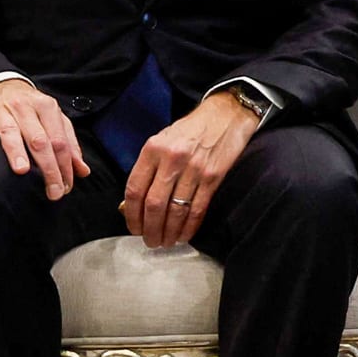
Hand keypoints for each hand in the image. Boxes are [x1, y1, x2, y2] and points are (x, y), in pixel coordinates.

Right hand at [0, 79, 89, 199]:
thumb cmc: (31, 109)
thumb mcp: (54, 119)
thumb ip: (69, 144)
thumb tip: (83, 171)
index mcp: (47, 107)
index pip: (59, 140)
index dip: (65, 166)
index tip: (66, 187)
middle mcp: (25, 107)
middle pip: (39, 140)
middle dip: (48, 167)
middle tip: (52, 191)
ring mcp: (1, 111)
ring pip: (11, 132)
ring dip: (17, 152)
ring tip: (22, 171)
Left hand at [122, 93, 261, 248]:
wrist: (227, 114)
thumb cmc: (191, 129)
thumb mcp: (163, 140)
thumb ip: (148, 167)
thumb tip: (134, 202)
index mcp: (153, 149)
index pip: (135, 189)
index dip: (131, 215)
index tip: (133, 228)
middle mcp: (172, 159)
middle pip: (154, 204)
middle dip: (149, 229)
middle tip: (149, 241)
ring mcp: (194, 169)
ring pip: (175, 211)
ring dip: (168, 232)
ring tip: (164, 242)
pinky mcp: (213, 177)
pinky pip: (197, 209)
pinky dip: (189, 227)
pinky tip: (183, 235)